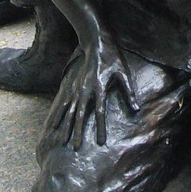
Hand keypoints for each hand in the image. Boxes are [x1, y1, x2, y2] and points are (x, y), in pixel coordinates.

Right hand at [52, 33, 137, 149]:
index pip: (101, 111)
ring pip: (70, 112)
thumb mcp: (123, 72)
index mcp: (100, 87)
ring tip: (63, 142)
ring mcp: (77, 89)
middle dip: (78, 132)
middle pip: (81, 115)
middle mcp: (86, 90)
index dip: (101, 127)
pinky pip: (63, 104)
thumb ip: (129, 92)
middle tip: (76, 149)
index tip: (100, 142)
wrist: (95, 43)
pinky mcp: (72, 87)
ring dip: (66, 128)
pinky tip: (53, 127)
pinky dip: (58, 116)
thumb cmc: (112, 58)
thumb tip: (137, 109)